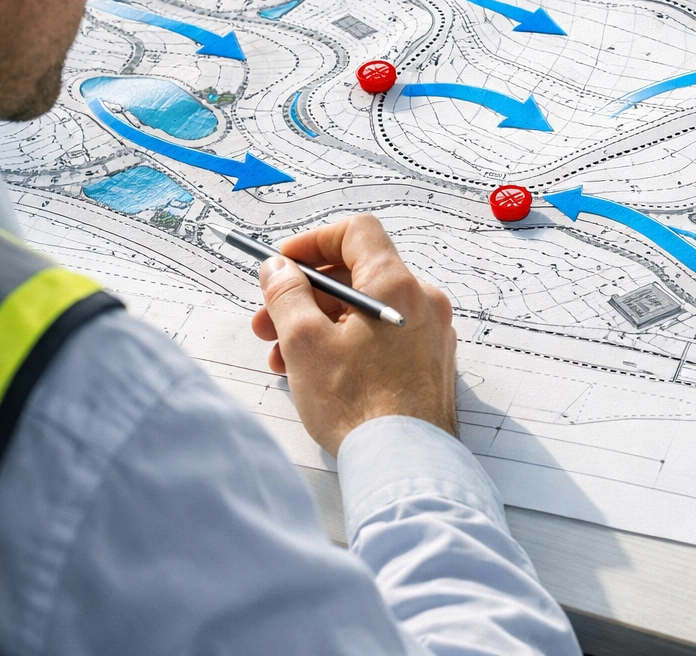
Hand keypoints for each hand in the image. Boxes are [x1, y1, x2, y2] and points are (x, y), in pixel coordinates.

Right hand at [251, 214, 457, 455]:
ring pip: (365, 312)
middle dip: (304, 295)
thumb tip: (278, 268)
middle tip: (266, 321)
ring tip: (281, 358)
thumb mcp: (304, 343)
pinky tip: (314, 374)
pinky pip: (381, 338)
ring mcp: (429, 334)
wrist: (404, 463)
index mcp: (396, 285)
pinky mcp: (429, 363)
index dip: (314, 242)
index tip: (284, 265)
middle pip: (356, 276)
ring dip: (318, 325)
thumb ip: (286, 295)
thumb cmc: (358, 406)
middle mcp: (421, 302)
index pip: (356, 232)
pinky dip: (345, 344)